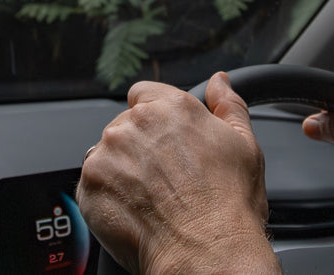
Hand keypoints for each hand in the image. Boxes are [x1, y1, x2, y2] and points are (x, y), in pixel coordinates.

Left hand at [77, 72, 279, 273]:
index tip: (163, 140)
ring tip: (150, 199)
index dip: (153, 117)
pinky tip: (134, 212)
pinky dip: (107, 198)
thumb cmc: (229, 204)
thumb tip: (219, 81)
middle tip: (164, 179)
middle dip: (138, 147)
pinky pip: (92, 185)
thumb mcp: (244, 145)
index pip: (143, 94)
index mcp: (170, 107)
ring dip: (120, 171)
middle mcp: (134, 124)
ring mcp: (107, 155)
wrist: (206, 252)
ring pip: (106, 155)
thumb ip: (228, 104)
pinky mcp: (89, 186)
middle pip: (124, 126)